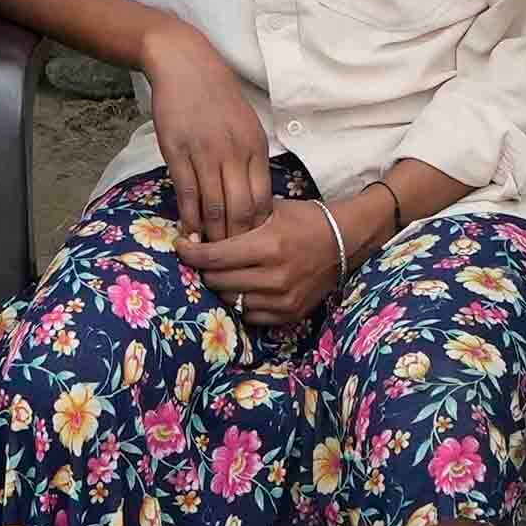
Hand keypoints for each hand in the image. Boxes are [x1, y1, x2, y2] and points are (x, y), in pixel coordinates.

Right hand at [138, 33, 275, 235]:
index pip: (263, 200)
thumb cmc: (216, 96)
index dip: (257, 229)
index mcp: (255, 147)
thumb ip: (250, 158)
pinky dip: (189, 218)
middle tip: (230, 259)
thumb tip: (253, 195)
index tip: (251, 246)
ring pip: (215, 206)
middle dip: (237, 239)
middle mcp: (235, 153)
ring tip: (208, 253)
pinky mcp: (178, 152)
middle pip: (242, 209)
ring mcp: (206, 153)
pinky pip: (188, 193)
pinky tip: (188, 232)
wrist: (185, 64)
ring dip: (212, 234)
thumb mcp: (245, 124)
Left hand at [193, 168, 362, 341]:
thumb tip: (199, 231)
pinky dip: (241, 302)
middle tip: (200, 259)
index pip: (215, 257)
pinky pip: (250, 315)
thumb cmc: (304, 219)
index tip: (181, 247)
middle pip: (218, 281)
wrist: (345, 241)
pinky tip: (242, 287)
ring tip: (221, 272)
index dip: (191, 253)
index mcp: (268, 246)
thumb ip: (237, 222)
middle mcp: (274, 276)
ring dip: (221, 287)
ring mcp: (283, 299)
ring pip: (231, 300)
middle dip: (203, 269)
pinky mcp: (290, 314)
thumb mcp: (271, 210)